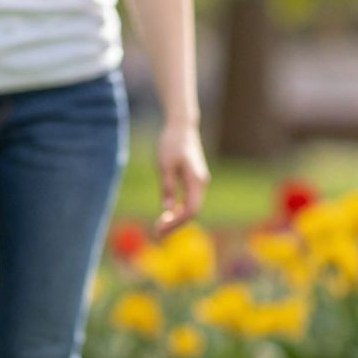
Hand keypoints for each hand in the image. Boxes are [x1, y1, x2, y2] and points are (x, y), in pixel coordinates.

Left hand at [154, 120, 209, 236]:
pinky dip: (179, 208)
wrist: (182, 125)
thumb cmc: (171, 142)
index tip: (160, 229)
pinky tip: (167, 214)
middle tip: (157, 233)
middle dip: (175, 224)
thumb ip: (167, 187)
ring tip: (160, 226)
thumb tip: (167, 209)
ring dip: (176, 218)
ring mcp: (199, 181)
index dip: (176, 223)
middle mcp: (201, 183)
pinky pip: (189, 199)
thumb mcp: (164, 165)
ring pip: (191, 206)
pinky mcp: (194, 178)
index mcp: (195, 180)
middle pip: (192, 211)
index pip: (190, 210)